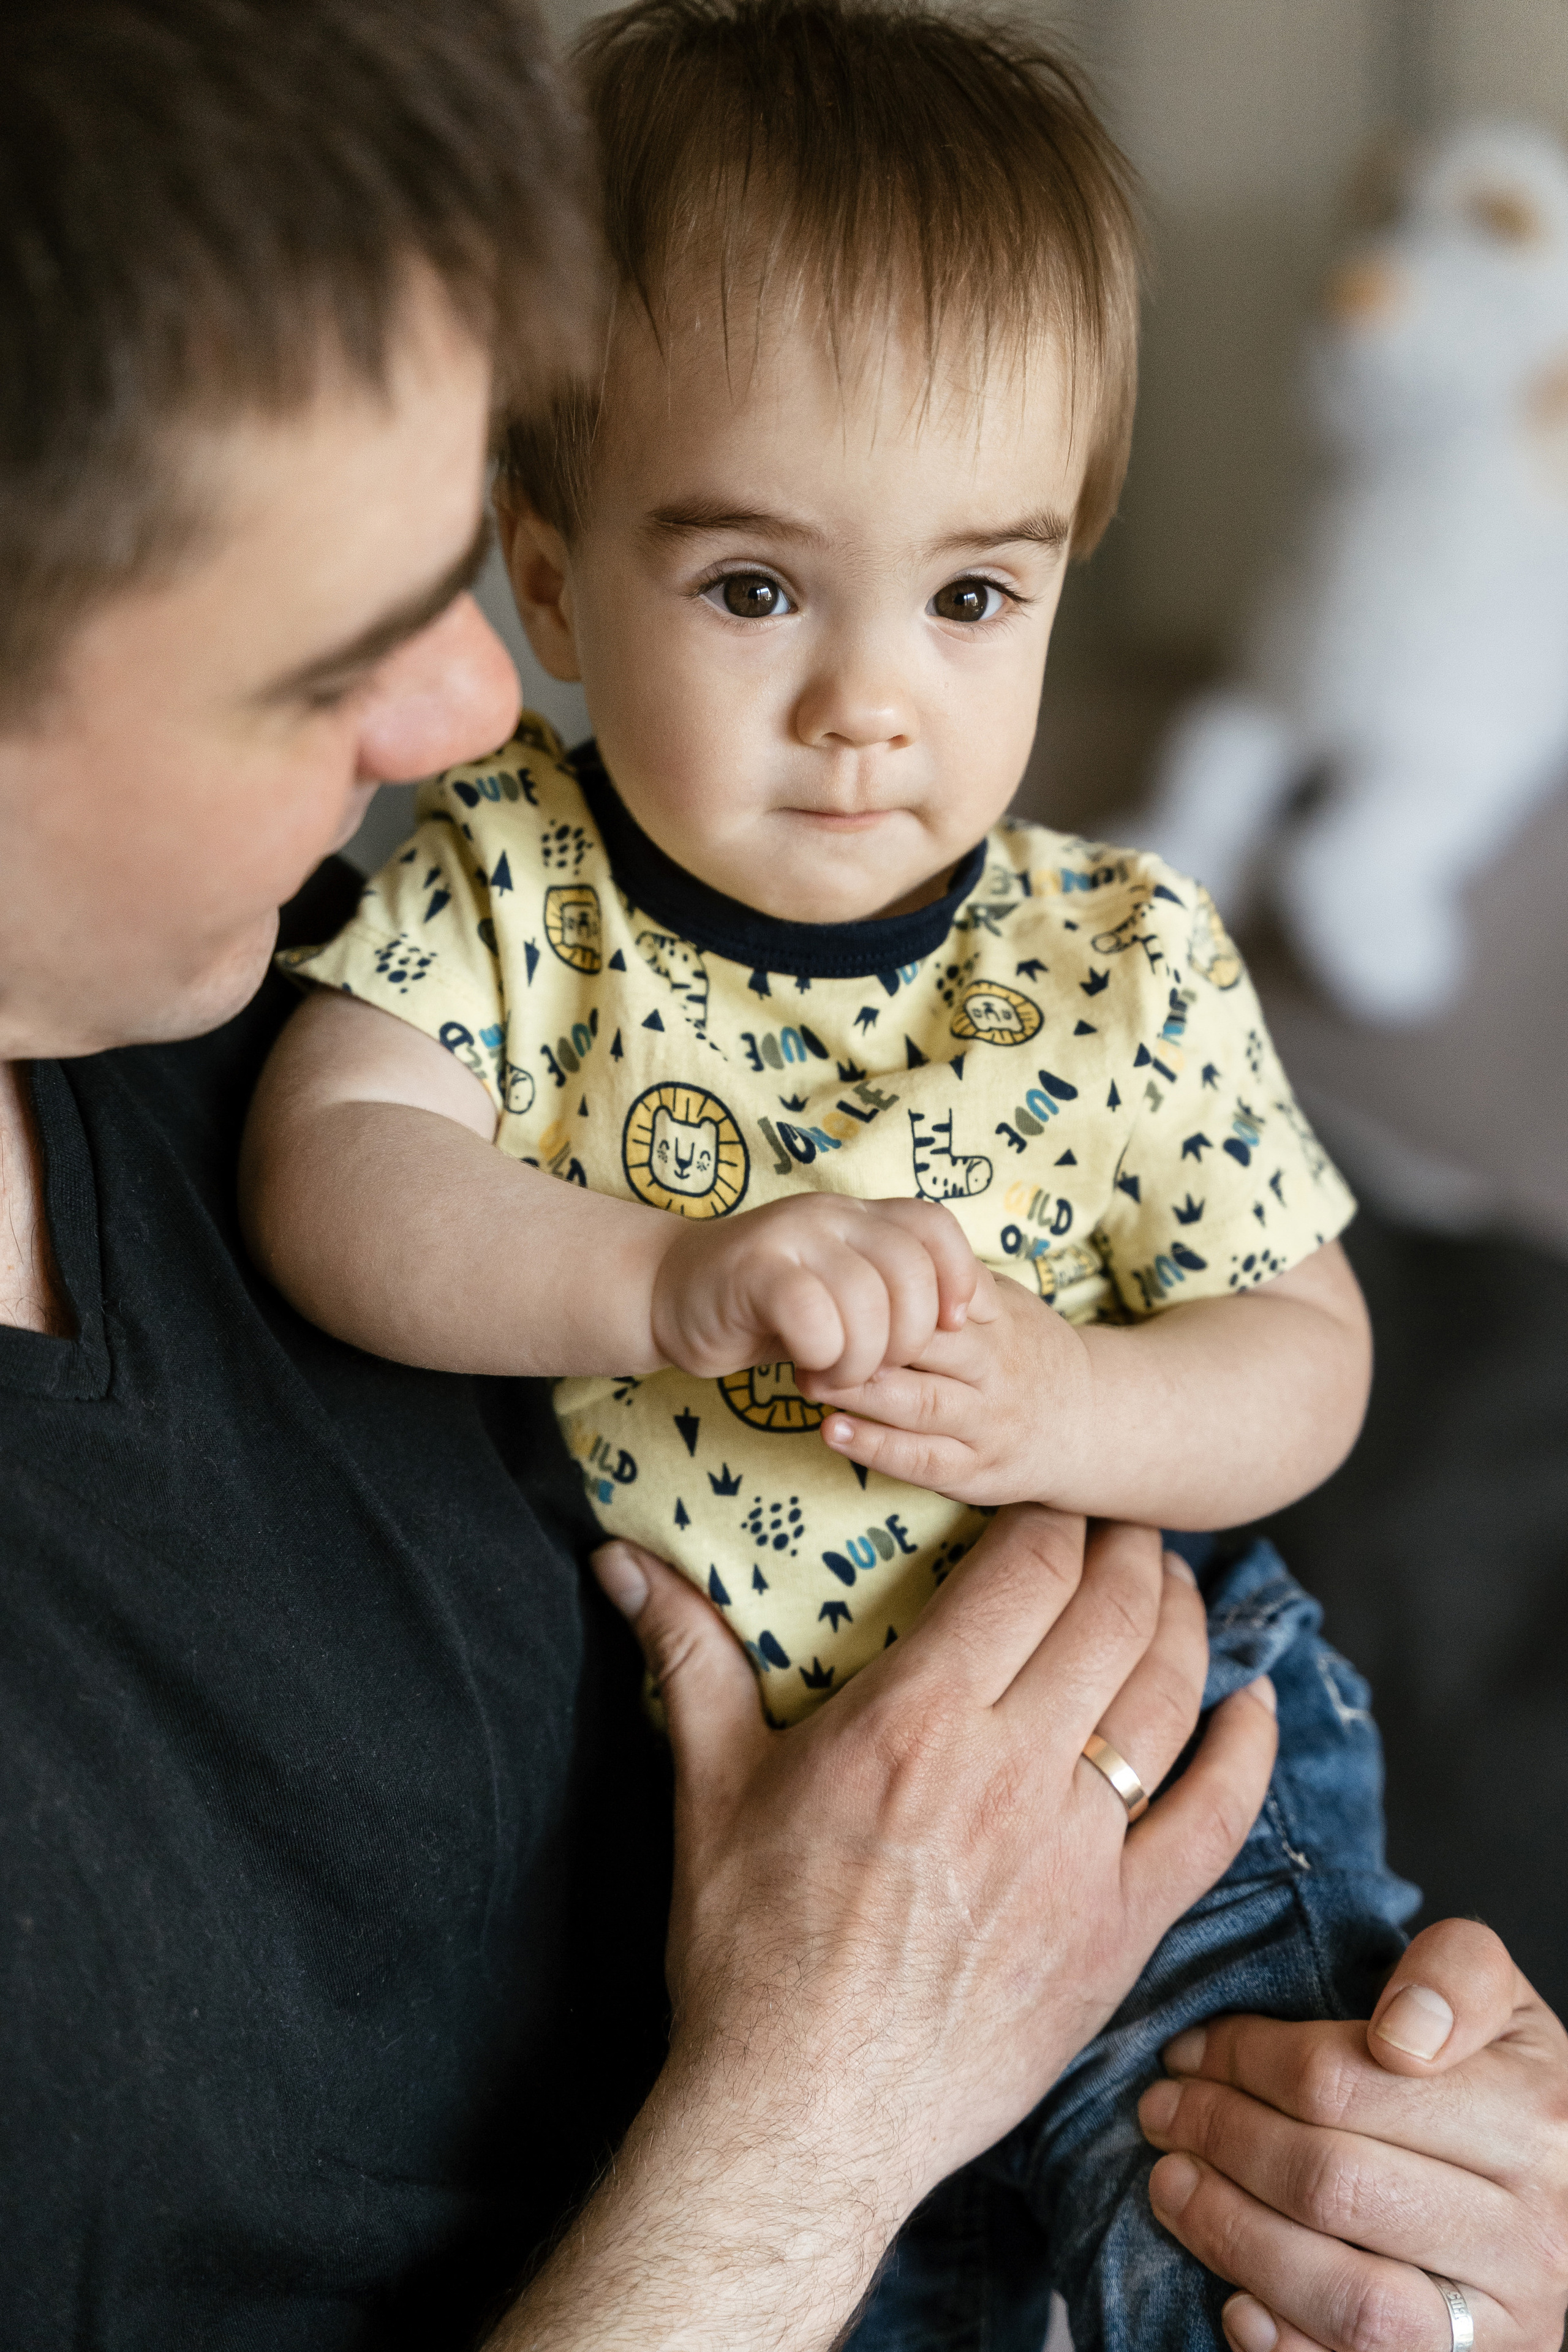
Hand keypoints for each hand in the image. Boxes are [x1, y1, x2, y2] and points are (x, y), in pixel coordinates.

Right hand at [498, 1512, 1278, 2351]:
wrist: (801, 2116)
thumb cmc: (748, 1952)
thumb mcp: (708, 1789)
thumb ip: (687, 1657)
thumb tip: (620, 1563)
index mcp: (915, 1720)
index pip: (1027, 1570)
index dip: (1053, 1518)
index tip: (1052, 1505)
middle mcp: (1011, 1770)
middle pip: (1112, 1614)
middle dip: (1130, 1550)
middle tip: (1124, 1527)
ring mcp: (1078, 1853)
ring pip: (1170, 1698)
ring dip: (1187, 1624)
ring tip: (1177, 1588)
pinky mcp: (1119, 1931)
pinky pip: (1216, 1822)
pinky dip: (1246, 1752)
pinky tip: (1254, 1705)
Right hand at [650, 1191, 978, 1386]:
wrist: (668, 1295)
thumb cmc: (766, 1307)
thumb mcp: (839, 1292)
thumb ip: (891, 1293)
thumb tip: (966, 1322)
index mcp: (858, 1216)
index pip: (934, 1225)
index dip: (959, 1277)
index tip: (955, 1326)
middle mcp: (829, 1215)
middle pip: (911, 1270)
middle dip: (910, 1337)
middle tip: (881, 1367)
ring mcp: (790, 1237)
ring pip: (867, 1299)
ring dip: (863, 1358)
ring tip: (838, 1375)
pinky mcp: (753, 1271)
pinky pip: (815, 1318)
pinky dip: (823, 1357)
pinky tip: (808, 1370)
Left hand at [800, 1263, 1088, 1503]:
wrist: (1089, 1421)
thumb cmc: (1025, 1351)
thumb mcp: (1006, 1303)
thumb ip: (955, 1280)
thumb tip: (885, 1240)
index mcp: (997, 1321)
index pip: (939, 1296)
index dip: (886, 1292)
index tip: (836, 1285)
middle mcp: (994, 1371)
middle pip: (924, 1349)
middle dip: (862, 1341)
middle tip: (807, 1333)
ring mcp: (986, 1424)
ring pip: (919, 1406)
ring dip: (860, 1394)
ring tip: (808, 1381)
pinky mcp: (976, 1472)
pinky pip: (923, 1461)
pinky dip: (876, 1449)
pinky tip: (833, 1433)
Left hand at [1137, 1918, 1567, 2349]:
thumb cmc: (1509, 2082)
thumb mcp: (1500, 2001)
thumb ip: (1456, 1973)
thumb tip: (1400, 2033)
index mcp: (1532, 2117)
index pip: (1344, 2082)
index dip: (1245, 2059)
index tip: (1192, 2047)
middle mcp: (1531, 2230)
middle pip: (1331, 2184)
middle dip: (1221, 2139)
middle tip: (1162, 2110)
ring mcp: (1503, 2318)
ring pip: (1348, 2295)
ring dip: (1234, 2238)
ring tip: (1172, 2187)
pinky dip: (1286, 2344)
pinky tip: (1235, 2301)